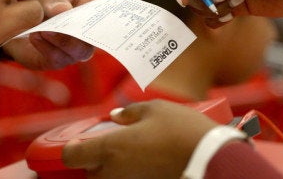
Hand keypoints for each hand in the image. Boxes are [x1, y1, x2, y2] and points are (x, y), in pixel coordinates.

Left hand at [3, 0, 112, 69]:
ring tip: (44, 29)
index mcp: (91, 1)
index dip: (116, 14)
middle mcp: (87, 27)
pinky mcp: (55, 58)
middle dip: (85, 31)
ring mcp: (73, 45)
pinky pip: (57, 58)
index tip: (110, 17)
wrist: (8, 9)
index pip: (112, 9)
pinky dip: (46, 47)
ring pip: (80, 51)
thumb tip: (63, 10)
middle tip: (65, 21)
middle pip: (99, 36)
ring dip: (63, 40)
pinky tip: (34, 35)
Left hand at [62, 100, 217, 178]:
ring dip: (111, 170)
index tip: (81, 142)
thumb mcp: (154, 109)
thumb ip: (130, 113)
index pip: (70, 156)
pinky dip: (129, 174)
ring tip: (129, 155)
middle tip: (108, 147)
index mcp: (109, 148)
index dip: (72, 148)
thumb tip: (116, 117)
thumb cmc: (182, 131)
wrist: (212, 158)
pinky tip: (143, 163)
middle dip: (93, 161)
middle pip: (88, 173)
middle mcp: (113, 171)